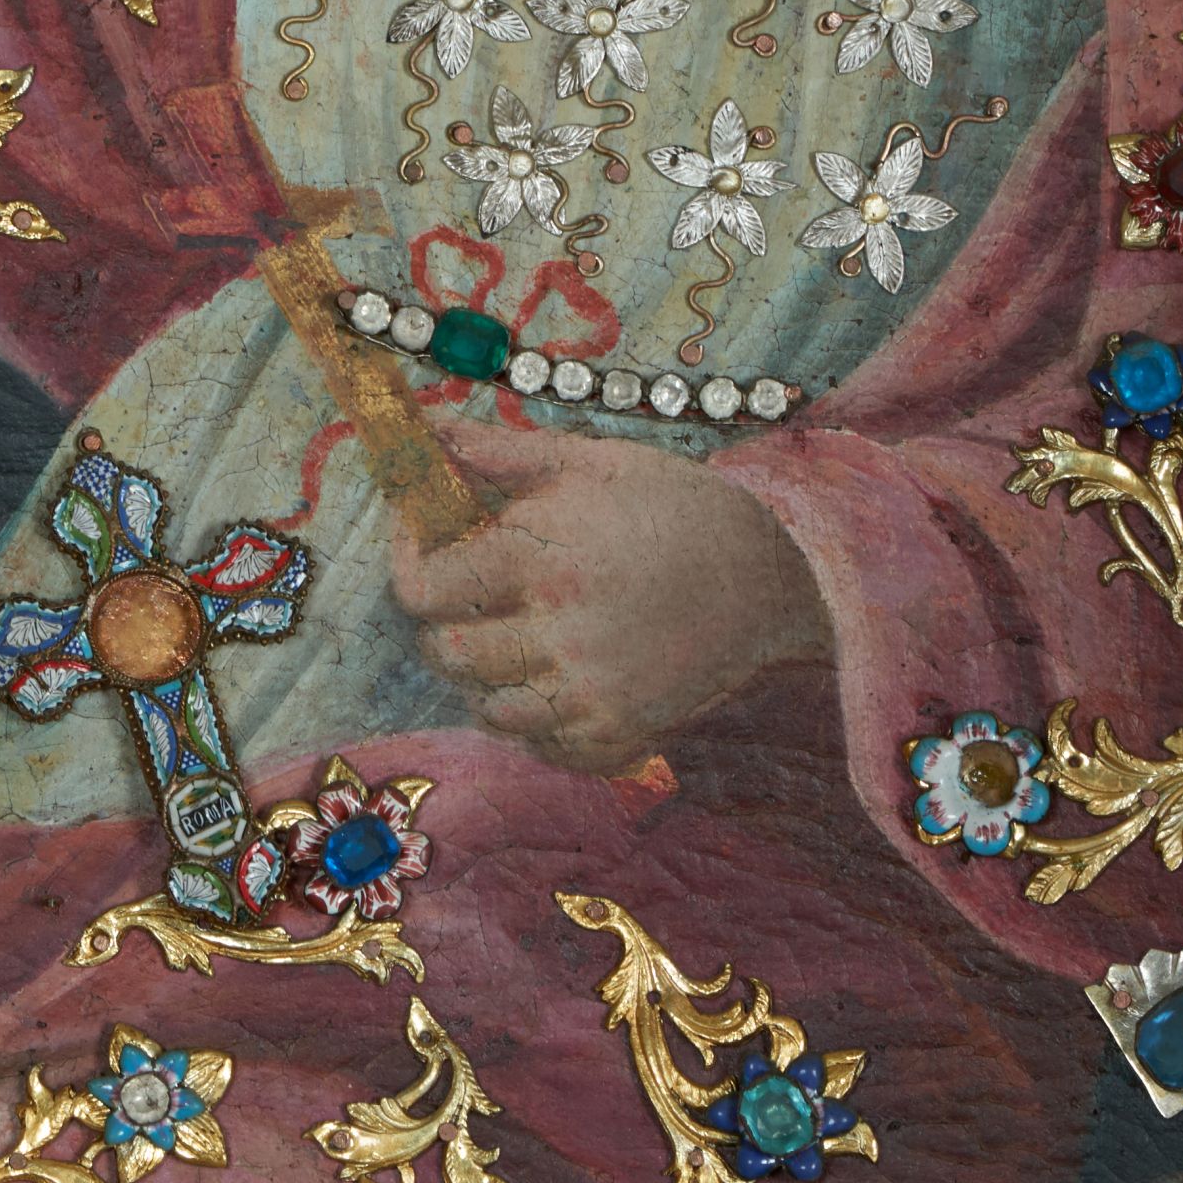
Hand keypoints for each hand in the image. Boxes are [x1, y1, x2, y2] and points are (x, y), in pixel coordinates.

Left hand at [390, 402, 829, 769]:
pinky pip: (543, 748)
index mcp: (540, 559)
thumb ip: (499, 452)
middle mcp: (558, 634)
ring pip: (488, 710)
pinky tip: (556, 679)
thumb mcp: (589, 460)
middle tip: (473, 598)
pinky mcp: (622, 734)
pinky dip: (535, 723)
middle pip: (446, 655)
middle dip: (446, 624)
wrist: (775, 571)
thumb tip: (427, 435)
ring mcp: (590, 694)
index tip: (423, 543)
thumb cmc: (676, 506)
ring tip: (517, 640)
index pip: (423, 590)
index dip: (408, 563)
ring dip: (487, 678)